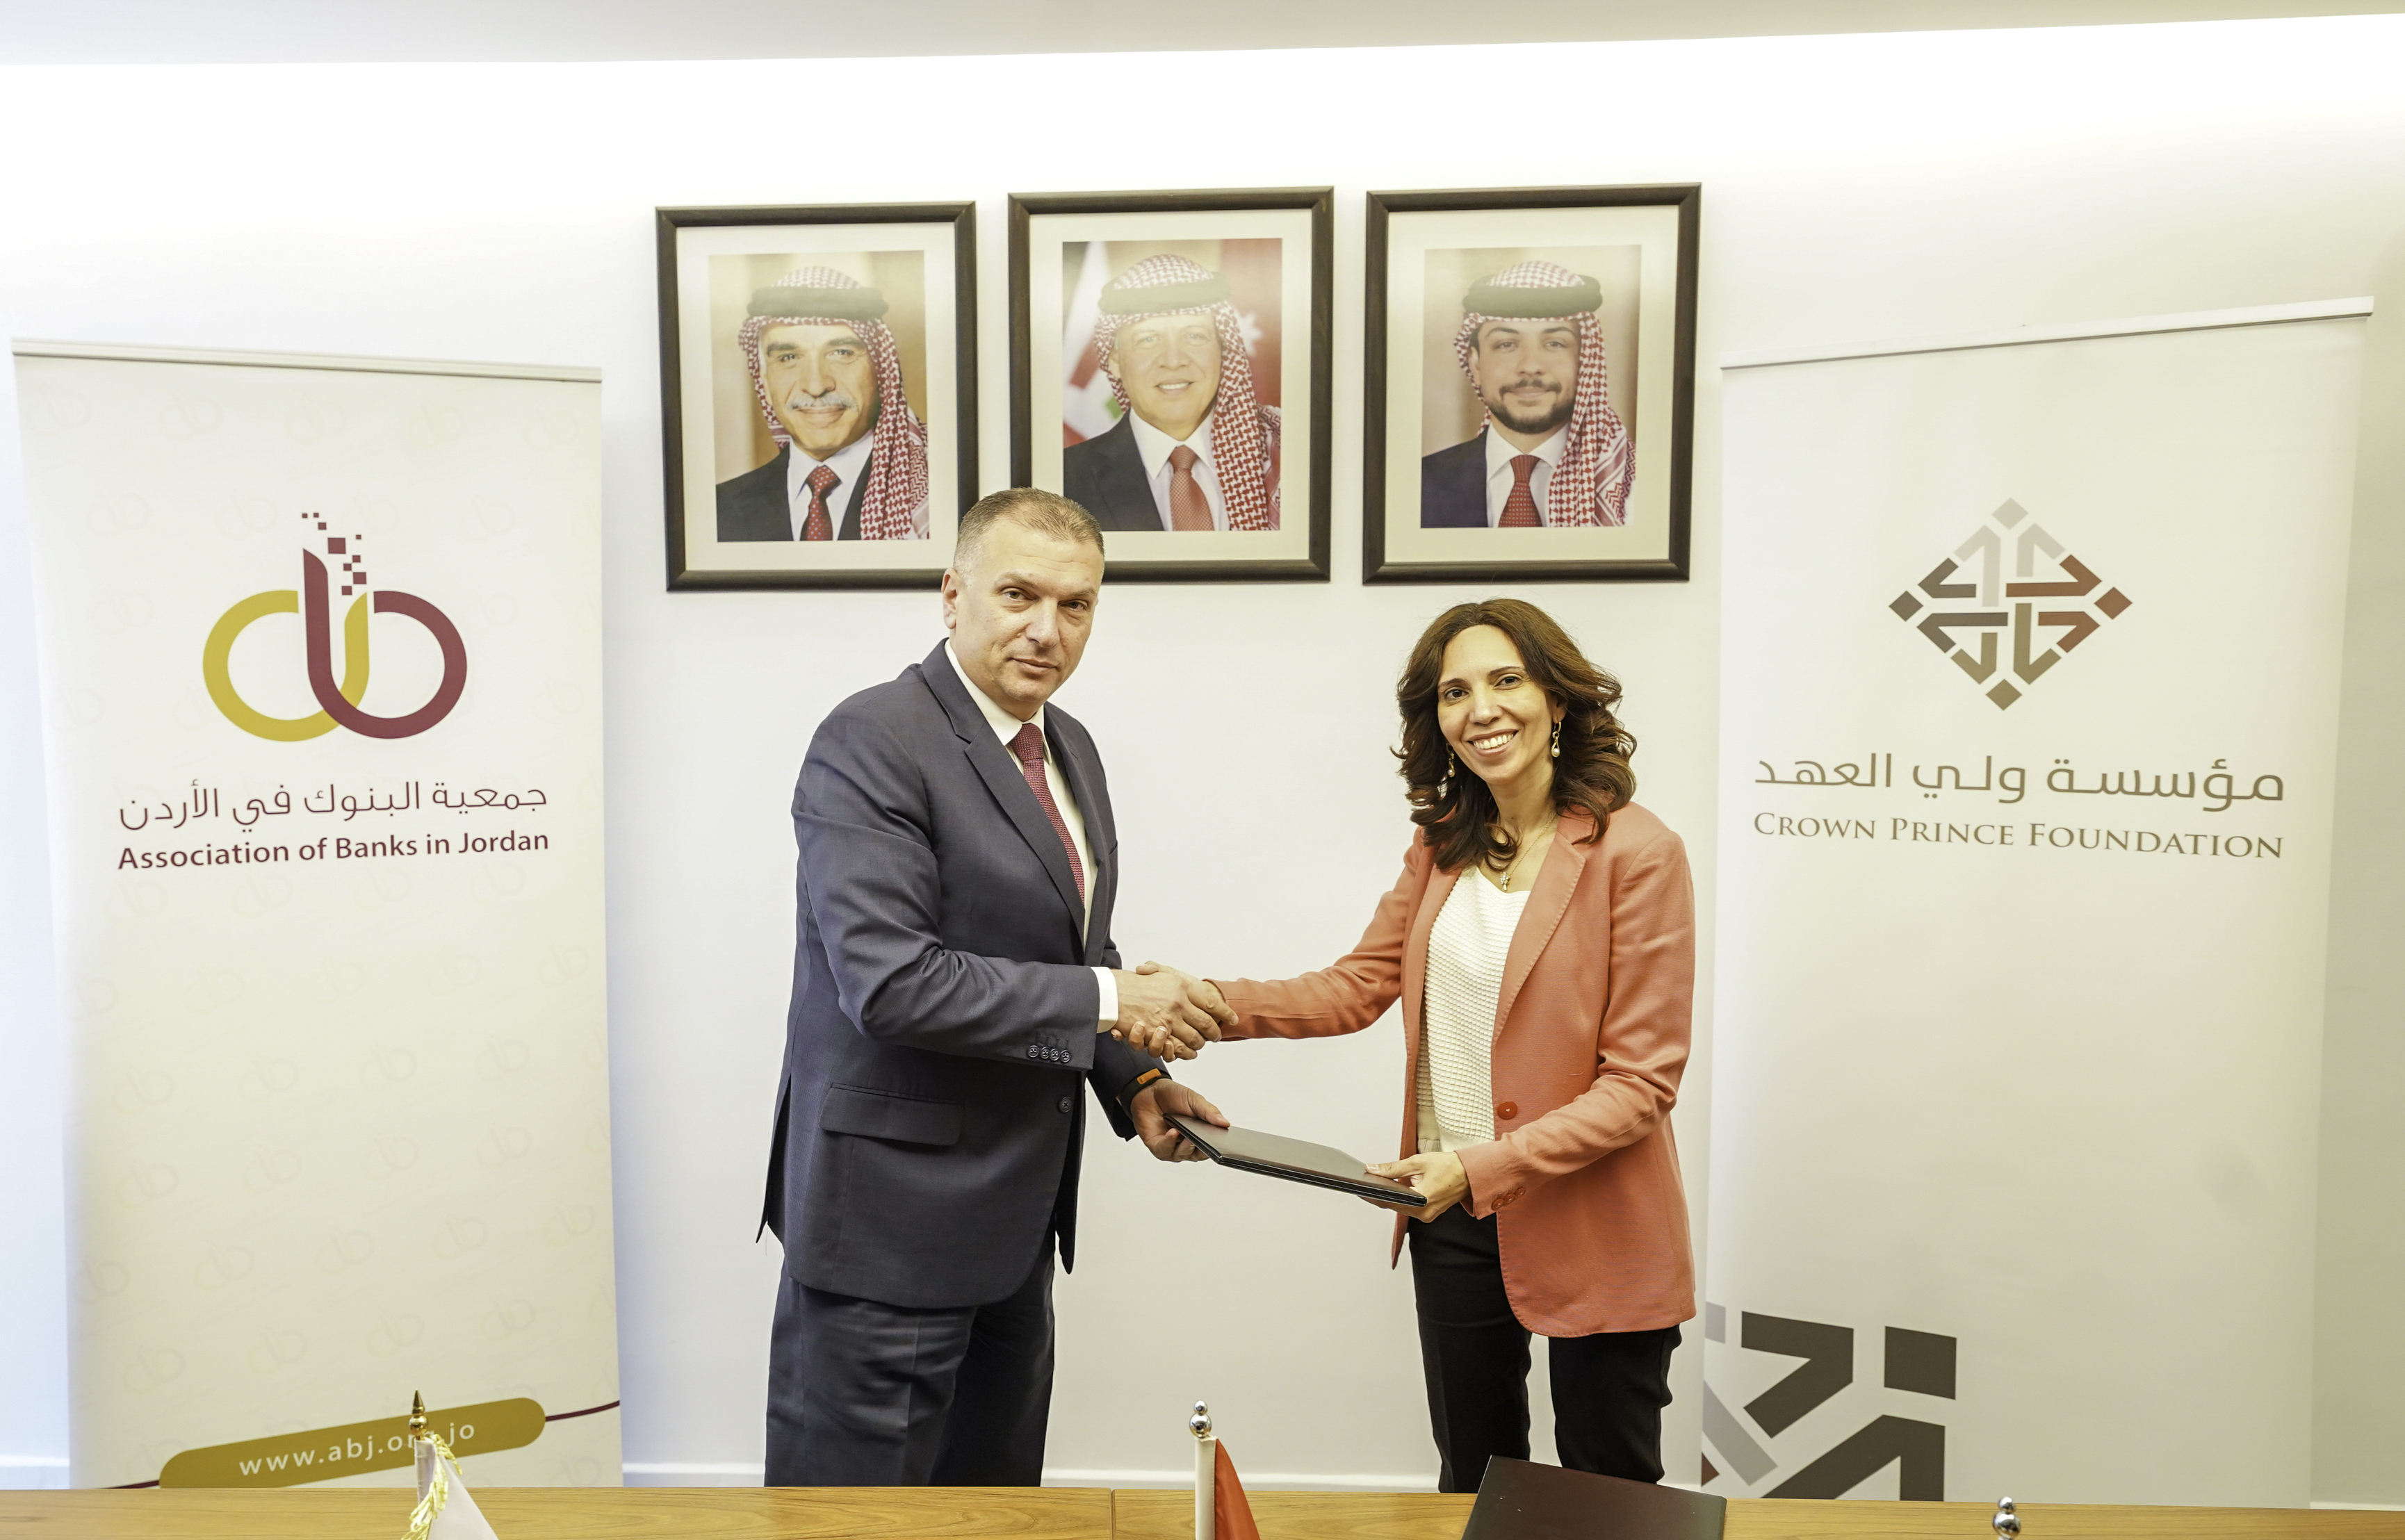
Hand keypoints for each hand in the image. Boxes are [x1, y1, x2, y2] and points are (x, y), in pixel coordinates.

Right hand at [1108, 962, 1233, 1061]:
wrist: (1113, 993)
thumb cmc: (1137, 983)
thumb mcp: (1162, 972)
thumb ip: (1180, 980)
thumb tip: (1200, 987)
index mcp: (1182, 986)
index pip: (1212, 1002)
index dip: (1225, 1012)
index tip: (1232, 1018)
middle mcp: (1178, 1003)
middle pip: (1207, 1024)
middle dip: (1215, 1032)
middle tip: (1216, 1035)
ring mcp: (1168, 1020)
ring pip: (1195, 1039)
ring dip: (1200, 1044)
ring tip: (1200, 1043)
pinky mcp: (1157, 1034)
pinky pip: (1178, 1048)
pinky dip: (1185, 1052)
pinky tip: (1187, 1050)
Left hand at [1129, 1080, 1225, 1162]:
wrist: (1149, 1090)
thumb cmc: (1172, 1096)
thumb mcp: (1194, 1100)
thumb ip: (1209, 1112)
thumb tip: (1224, 1123)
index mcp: (1199, 1133)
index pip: (1212, 1147)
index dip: (1218, 1148)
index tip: (1222, 1144)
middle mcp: (1185, 1143)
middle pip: (1197, 1155)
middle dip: (1201, 1149)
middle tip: (1205, 1141)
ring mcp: (1171, 1146)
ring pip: (1181, 1155)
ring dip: (1185, 1148)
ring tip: (1187, 1136)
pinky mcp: (1157, 1146)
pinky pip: (1164, 1151)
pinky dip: (1169, 1143)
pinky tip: (1173, 1132)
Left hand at [1365, 1151, 1469, 1220]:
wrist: (1471, 1173)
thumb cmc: (1448, 1166)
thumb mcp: (1417, 1162)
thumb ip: (1392, 1168)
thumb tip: (1372, 1170)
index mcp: (1421, 1201)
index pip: (1388, 1201)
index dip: (1371, 1195)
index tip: (1359, 1188)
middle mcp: (1424, 1214)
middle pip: (1393, 1205)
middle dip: (1379, 1194)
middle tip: (1366, 1182)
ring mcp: (1427, 1216)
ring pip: (1401, 1207)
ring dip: (1391, 1196)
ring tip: (1378, 1183)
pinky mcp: (1429, 1213)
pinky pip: (1410, 1207)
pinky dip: (1402, 1198)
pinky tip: (1395, 1188)